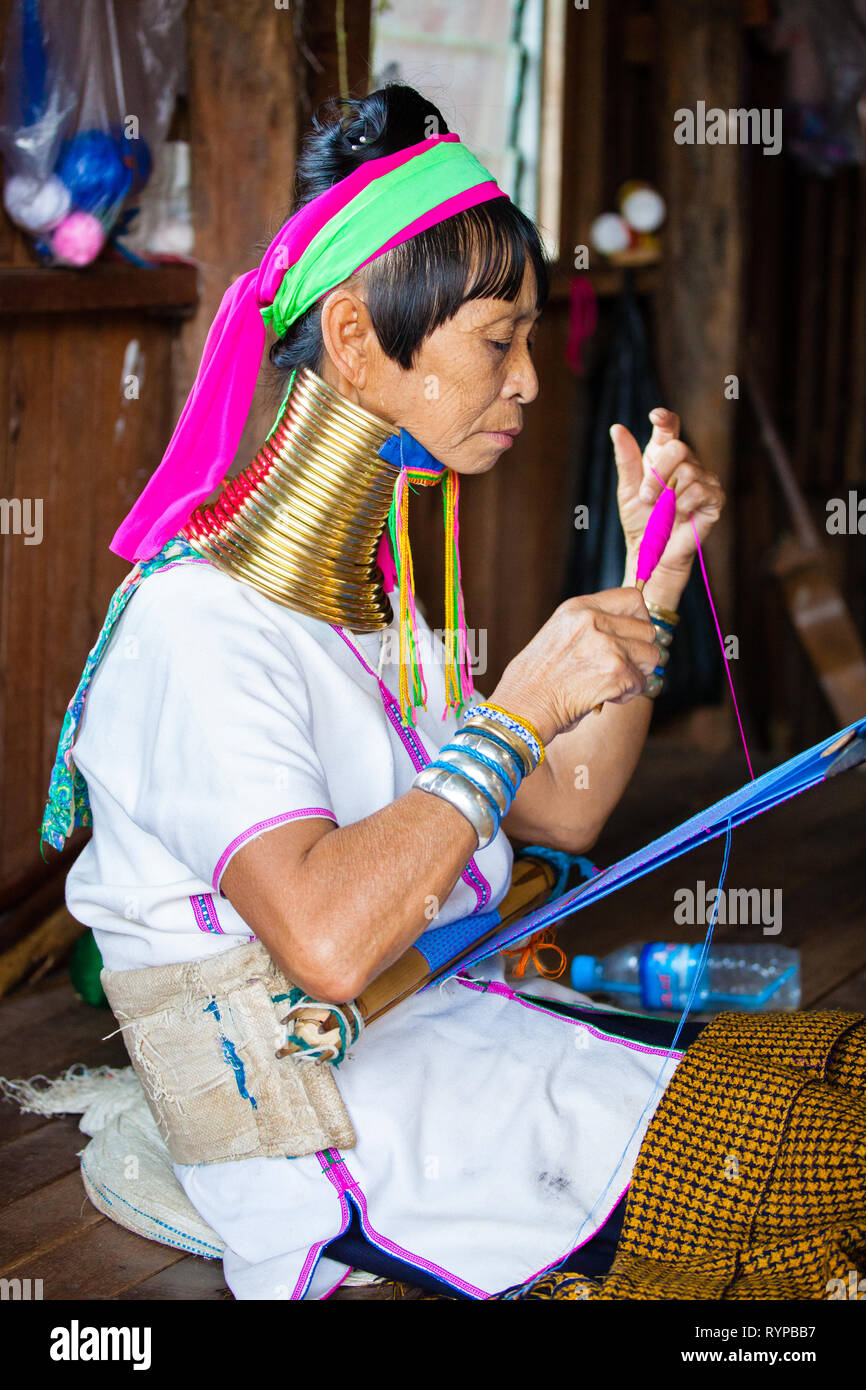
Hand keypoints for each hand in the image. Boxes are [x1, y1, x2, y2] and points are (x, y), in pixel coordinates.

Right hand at [490, 588, 660, 744]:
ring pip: (651, 656)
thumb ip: (591, 626)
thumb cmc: (536, 680)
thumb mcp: (559, 635)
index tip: (631, 637)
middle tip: (620, 668)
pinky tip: (606, 698)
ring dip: (637, 673)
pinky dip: (628, 694)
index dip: (639, 620)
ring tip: (612, 684)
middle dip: (640, 651)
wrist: (522, 708)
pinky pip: (642, 682)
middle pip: (647, 629)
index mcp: (578, 608)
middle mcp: (593, 620)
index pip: (632, 598)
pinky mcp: (615, 672)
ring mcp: (606, 645)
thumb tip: (627, 632)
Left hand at [611, 408, 724, 596]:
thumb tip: (616, 428)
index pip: (669, 428)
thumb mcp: (628, 489)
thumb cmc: (640, 522)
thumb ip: (626, 459)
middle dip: (657, 473)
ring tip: (661, 511)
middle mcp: (688, 463)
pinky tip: (678, 516)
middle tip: (647, 497)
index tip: (656, 417)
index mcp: (664, 456)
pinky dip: (682, 505)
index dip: (665, 419)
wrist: (651, 553)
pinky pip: (699, 491)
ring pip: (688, 470)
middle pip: (678, 447)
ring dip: (667, 494)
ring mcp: (704, 480)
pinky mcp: (715, 499)